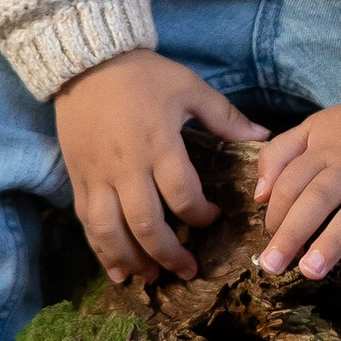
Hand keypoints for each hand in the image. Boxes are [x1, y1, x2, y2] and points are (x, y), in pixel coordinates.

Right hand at [54, 51, 263, 287]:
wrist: (87, 61)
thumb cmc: (142, 74)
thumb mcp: (188, 87)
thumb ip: (224, 117)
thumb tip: (263, 136)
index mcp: (159, 145)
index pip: (183, 196)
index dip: (201, 215)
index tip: (213, 218)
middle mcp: (126, 167)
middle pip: (146, 225)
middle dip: (168, 254)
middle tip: (187, 271)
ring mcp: (98, 176)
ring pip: (111, 231)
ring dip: (131, 260)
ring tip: (150, 278)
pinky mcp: (78, 178)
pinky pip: (87, 223)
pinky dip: (100, 250)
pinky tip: (115, 270)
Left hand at [253, 103, 340, 311]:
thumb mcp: (314, 127)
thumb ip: (280, 154)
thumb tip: (259, 194)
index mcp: (326, 151)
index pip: (292, 181)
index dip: (276, 210)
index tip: (268, 237)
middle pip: (318, 198)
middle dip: (292, 231)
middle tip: (271, 265)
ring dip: (333, 243)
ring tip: (311, 272)